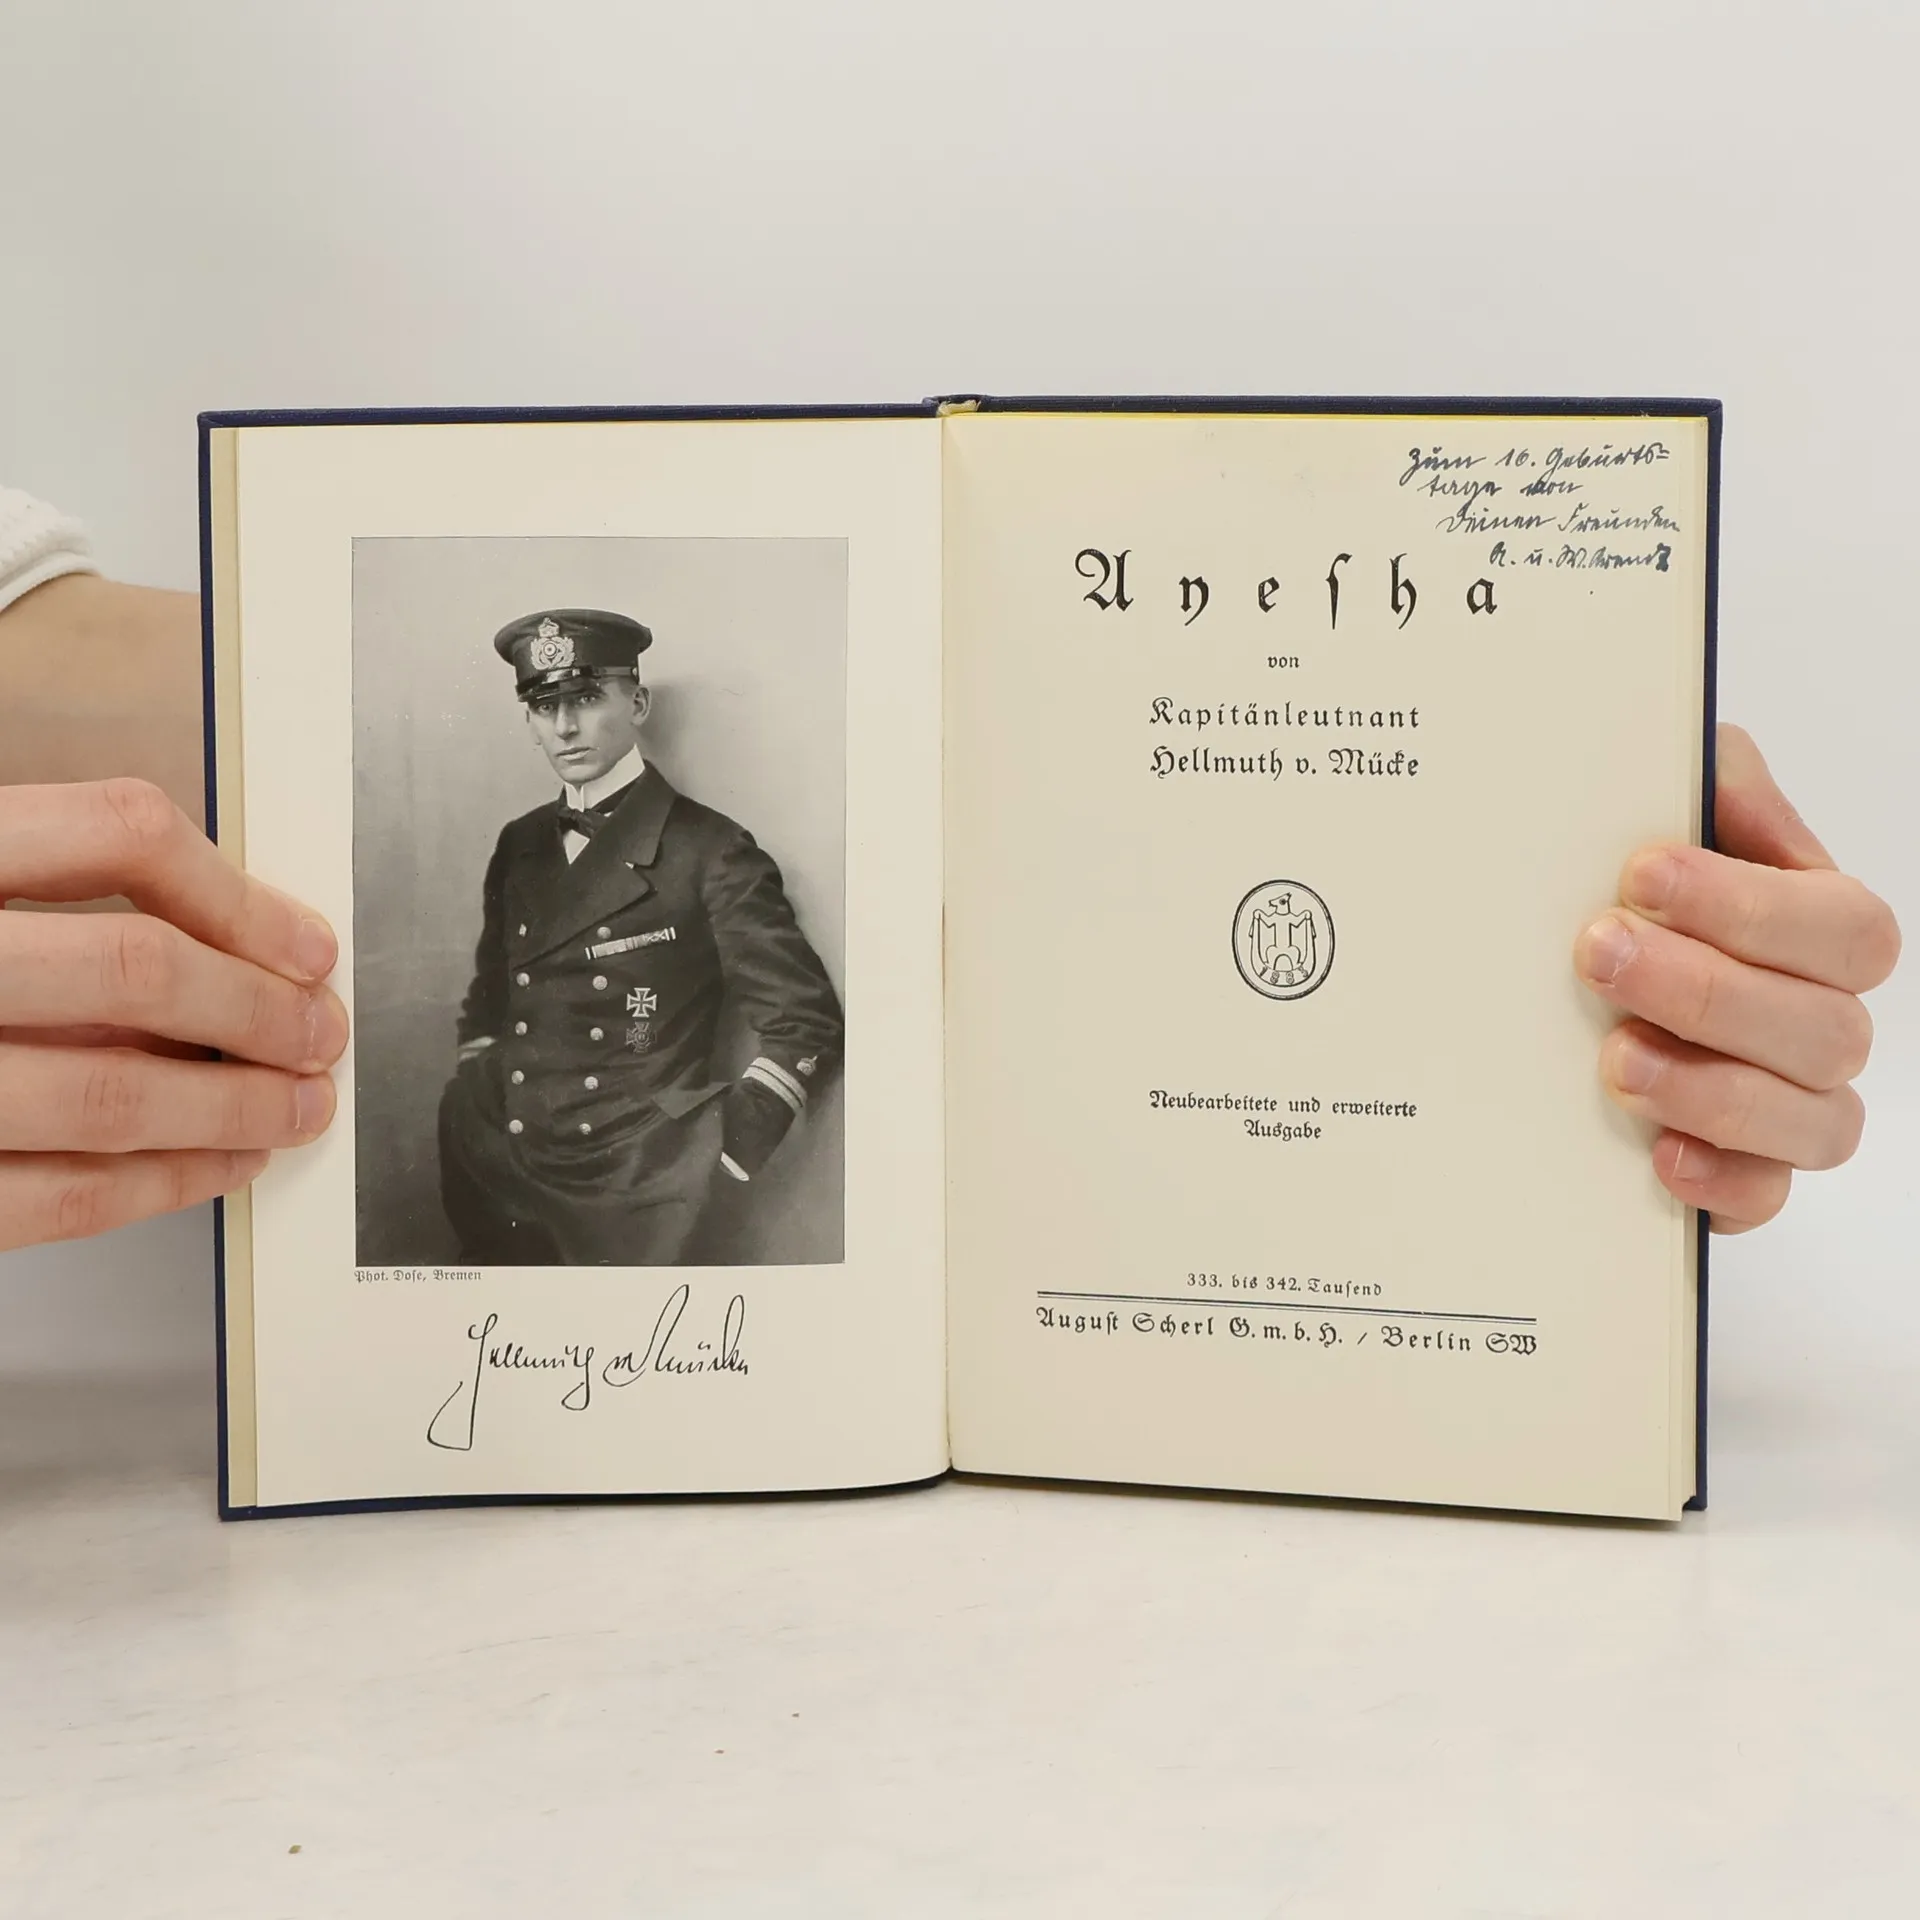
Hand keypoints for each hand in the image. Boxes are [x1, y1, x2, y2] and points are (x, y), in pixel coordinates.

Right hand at [0, 780, 347, 1249]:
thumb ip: (47, 901)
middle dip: (258, 1009)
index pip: (118, 832)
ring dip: (234, 1106)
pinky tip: (219, 1166)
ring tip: (296, 1105)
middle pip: (134, 968)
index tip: (304, 941)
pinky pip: (57, 1195)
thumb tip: (225, 946)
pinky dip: (162, 1183)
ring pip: (112, 1093)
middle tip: (317, 1032)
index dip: (236, 891)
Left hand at [1574, 724, 1898, 1232]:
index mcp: (1824, 932)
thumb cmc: (1632, 886)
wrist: (1572, 960)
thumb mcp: (1661, 804)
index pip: (1841, 928)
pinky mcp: (1742, 1172)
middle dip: (1705, 990)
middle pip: (1823, 1028)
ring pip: (1813, 1123)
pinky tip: (1658, 1154)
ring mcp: (1792, 1106)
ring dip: (1714, 1092)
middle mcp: (1825, 1024)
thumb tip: (1711, 780)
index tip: (1640, 875)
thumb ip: (1705, 779)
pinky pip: (1765, 1197)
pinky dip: (1722, 1183)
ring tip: (1615, 1059)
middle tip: (1598, 954)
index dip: (1748, 906)